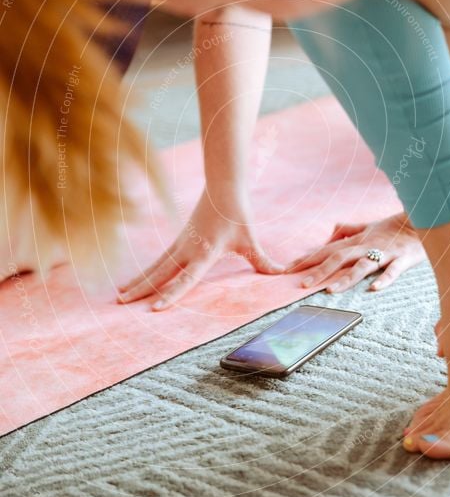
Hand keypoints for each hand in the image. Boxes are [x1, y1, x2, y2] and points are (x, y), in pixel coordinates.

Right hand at [117, 188, 283, 309]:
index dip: (171, 295)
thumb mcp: (250, 239)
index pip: (186, 279)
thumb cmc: (237, 214)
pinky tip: (134, 281)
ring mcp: (180, 244)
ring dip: (137, 281)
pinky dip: (145, 272)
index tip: (155, 308)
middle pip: (160, 274)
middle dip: (141, 290)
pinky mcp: (178, 240)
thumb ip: (262, 260)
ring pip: (155, 267)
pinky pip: (158, 260)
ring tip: (119, 296)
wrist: (222, 187)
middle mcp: (187, 250)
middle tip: (121, 304)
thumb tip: (283, 273)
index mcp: (204, 253)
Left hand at [288, 213, 425, 292]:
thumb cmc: (396, 226)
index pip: (328, 250)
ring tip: (330, 290)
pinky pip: (393, 270)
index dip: (308, 259)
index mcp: (358, 241)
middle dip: (320, 271)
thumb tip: (331, 234)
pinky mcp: (403, 259)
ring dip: (346, 278)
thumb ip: (349, 230)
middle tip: (302, 284)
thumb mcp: (369, 226)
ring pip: (362, 266)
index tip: (289, 270)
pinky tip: (374, 289)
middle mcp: (367, 246)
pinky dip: (384, 279)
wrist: (425, 219)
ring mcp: (385, 253)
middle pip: (339, 258)